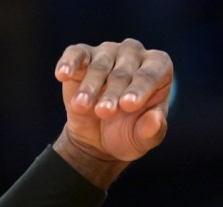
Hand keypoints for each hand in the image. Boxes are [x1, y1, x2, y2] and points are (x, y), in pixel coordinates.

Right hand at [54, 38, 172, 161]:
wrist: (99, 137)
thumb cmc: (128, 132)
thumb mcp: (143, 138)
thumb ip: (152, 130)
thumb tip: (156, 119)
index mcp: (159, 69)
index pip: (152, 74)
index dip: (140, 89)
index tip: (128, 105)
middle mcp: (135, 54)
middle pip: (123, 72)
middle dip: (113, 94)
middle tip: (105, 113)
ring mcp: (108, 52)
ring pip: (100, 66)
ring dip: (91, 87)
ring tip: (83, 106)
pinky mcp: (83, 55)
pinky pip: (76, 54)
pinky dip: (69, 63)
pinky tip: (63, 75)